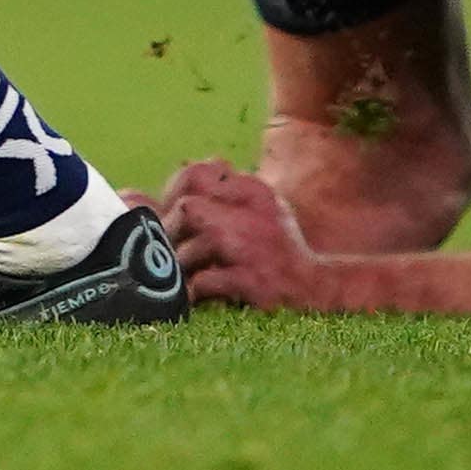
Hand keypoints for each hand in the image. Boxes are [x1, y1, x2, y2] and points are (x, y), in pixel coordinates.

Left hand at [159, 156, 327, 310]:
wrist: (318, 289)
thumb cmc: (274, 245)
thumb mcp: (253, 206)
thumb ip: (213, 190)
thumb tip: (152, 181)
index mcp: (252, 190)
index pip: (195, 176)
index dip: (173, 197)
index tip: (174, 220)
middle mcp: (254, 213)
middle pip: (188, 211)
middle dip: (173, 233)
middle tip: (170, 252)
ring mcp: (253, 248)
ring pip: (192, 249)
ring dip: (183, 266)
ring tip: (186, 276)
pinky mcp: (254, 282)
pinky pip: (206, 282)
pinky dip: (197, 291)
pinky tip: (200, 294)